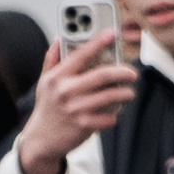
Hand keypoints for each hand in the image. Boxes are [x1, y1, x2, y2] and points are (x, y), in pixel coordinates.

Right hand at [15, 33, 137, 173]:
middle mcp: (66, 91)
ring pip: (111, 95)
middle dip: (123, 72)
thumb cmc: (46, 109)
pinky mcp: (84, 125)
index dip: (98, 42)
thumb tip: (59, 39)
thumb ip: (52, 60)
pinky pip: (109, 117)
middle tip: (132, 73)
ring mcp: (76, 109)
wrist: (41, 140)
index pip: (80, 54)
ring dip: (126, 93)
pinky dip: (115, 115)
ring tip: (128, 93)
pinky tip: (113, 112)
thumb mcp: (44, 82)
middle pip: (103, 75)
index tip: (111, 33)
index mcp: (57, 78)